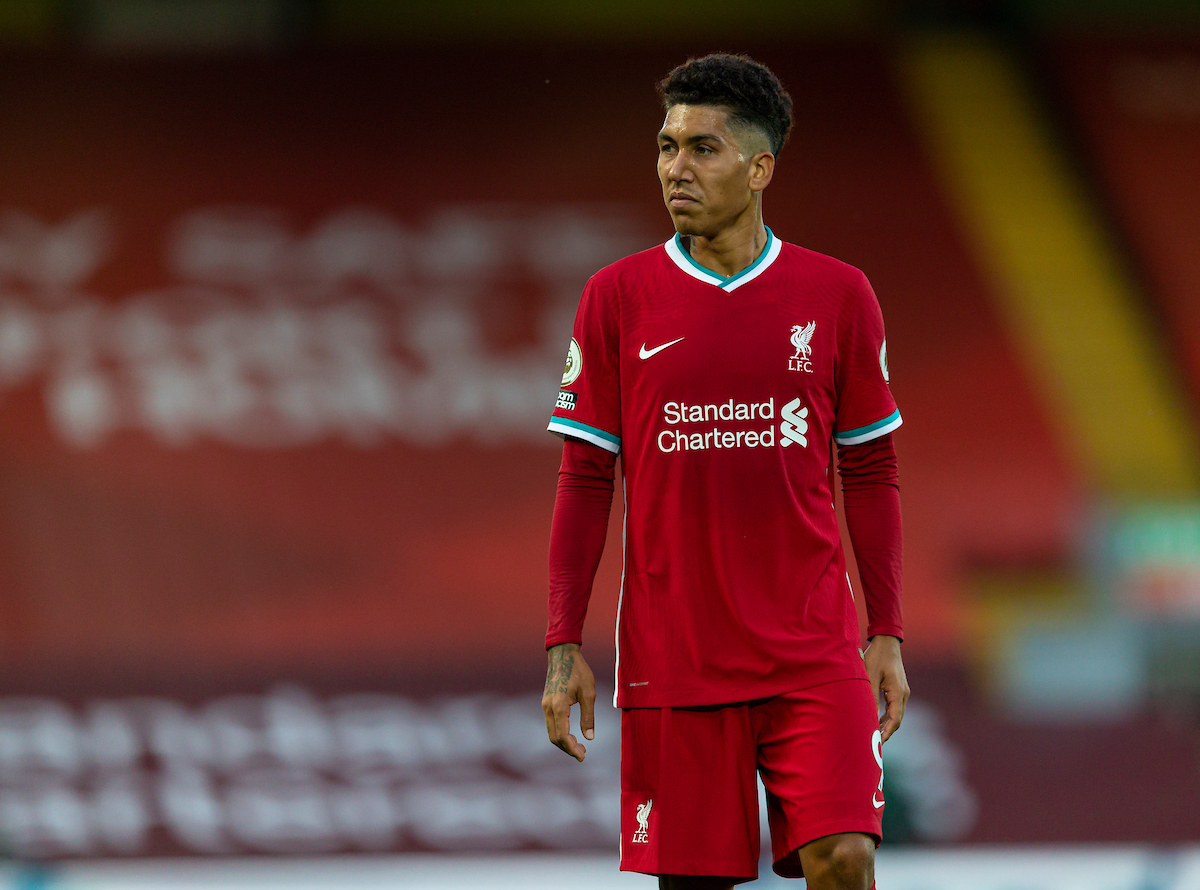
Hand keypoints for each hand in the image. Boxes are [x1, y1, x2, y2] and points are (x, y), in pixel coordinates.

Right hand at [541, 643, 595, 761]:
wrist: (563, 654)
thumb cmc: (578, 671)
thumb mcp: (589, 693)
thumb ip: (588, 716)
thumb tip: (590, 737)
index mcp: (559, 706)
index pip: (562, 736)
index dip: (572, 750)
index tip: (583, 756)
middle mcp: (548, 707)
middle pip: (554, 738)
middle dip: (568, 748)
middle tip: (583, 753)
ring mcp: (545, 705)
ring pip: (551, 732)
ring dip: (563, 741)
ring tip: (579, 745)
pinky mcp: (546, 702)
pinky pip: (550, 723)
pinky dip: (560, 732)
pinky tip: (571, 733)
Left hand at [864, 634, 908, 741]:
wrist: (886, 642)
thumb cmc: (876, 656)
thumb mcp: (869, 676)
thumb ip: (870, 697)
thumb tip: (869, 717)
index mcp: (898, 692)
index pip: (895, 719)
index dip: (887, 733)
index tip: (879, 743)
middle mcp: (903, 694)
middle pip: (897, 719)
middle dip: (887, 732)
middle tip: (874, 744)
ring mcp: (903, 691)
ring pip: (896, 714)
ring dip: (886, 725)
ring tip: (874, 735)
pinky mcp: (899, 688)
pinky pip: (894, 707)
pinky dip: (887, 716)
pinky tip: (877, 721)